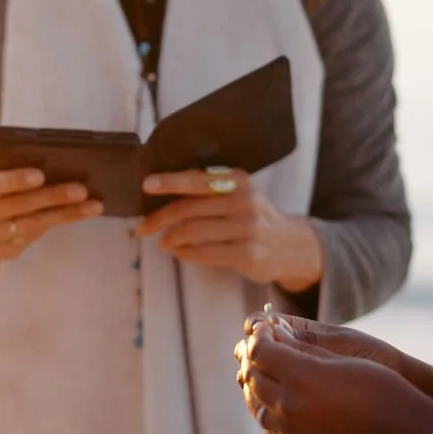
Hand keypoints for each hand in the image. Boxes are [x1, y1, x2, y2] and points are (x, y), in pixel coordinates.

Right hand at [0, 148, 102, 261]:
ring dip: (63, 215)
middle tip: (81, 190)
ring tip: (92, 205)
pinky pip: (32, 239)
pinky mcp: (0, 253)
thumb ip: (1, 157)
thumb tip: (32, 153)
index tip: (40, 175)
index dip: (14, 181)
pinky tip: (77, 214)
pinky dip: (55, 224)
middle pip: (16, 209)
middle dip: (51, 198)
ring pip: (29, 227)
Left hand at [136, 167, 322, 289]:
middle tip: (142, 228)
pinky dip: (186, 254)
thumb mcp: (238, 194)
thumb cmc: (252, 217)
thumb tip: (162, 188)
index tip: (146, 185)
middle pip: (189, 209)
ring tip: (162, 242)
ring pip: (193, 232)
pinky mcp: (248, 254)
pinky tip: (179, 253)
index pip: (197, 179)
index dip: (169, 182)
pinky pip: (205, 253)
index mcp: (238, 181)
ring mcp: (248, 229)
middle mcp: (244, 201)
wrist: (290, 245)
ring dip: (171, 238)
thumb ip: (208, 189)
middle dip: (159, 219)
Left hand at [236, 317, 432, 433]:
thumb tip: (274, 334)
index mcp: (300, 378)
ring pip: (258, 407)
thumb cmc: (380, 389)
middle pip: (253, 379)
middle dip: (254, 361)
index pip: (260, 352)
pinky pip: (271, 430)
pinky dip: (270, 414)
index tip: (266, 330)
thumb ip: (302, 349)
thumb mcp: (341, 358)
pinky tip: (281, 405)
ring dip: (258, 389)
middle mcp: (289, 406)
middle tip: (262, 350)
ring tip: (269, 377)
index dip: (259, 338)